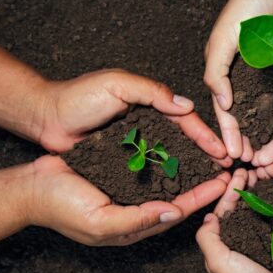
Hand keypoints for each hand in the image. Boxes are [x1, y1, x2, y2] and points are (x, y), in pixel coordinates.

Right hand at [25, 155, 229, 245]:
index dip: (202, 198)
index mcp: (136, 224)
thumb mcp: (101, 222)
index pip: (178, 211)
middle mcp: (138, 207)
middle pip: (179, 196)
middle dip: (203, 184)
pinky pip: (152, 165)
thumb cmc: (62, 207)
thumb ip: (138, 220)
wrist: (32, 187)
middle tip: (226, 169)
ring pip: (168, 180)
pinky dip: (169, 158)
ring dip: (190, 169)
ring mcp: (130, 189)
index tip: (223, 183)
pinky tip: (181, 146)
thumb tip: (173, 212)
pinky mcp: (122, 171)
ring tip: (210, 156)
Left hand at [38, 69, 227, 164]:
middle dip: (207, 154)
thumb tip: (186, 106)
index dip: (206, 136)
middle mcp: (149, 124)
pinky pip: (153, 169)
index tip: (222, 152)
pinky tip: (181, 187)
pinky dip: (170, 177)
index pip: (186, 121)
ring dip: (194, 167)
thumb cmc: (78, 97)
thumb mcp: (117, 85)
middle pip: (186, 140)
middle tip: (225, 170)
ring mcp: (139, 143)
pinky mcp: (126, 160)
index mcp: (151, 104)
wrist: (46, 119)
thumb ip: (152, 92)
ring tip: (211, 182)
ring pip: (173, 156)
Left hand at [195, 167, 272, 272]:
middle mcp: (244, 241)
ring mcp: (263, 240)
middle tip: (252, 168)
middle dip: (246, 186)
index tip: (237, 173)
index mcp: (225, 245)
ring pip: (261, 208)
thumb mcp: (218, 261)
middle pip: (243, 206)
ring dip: (262, 190)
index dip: (229, 190)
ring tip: (266, 174)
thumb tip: (208, 217)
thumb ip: (208, 239)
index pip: (225, 210)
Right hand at [204, 0, 272, 159]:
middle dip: (253, 142)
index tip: (227, 149)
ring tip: (261, 159)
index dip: (232, 129)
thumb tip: (223, 106)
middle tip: (243, 159)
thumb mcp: (227, 37)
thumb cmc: (260, 2)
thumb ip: (216, 70)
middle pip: (265, 120)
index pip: (240, 108)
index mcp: (253, 73)